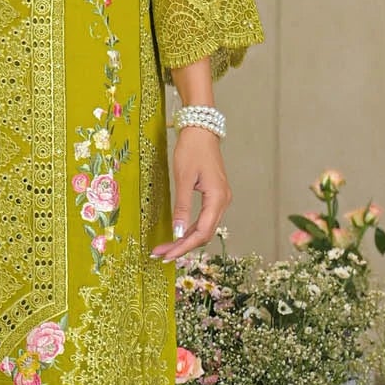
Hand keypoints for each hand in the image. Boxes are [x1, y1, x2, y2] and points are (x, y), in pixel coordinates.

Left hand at [150, 128, 231, 262]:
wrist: (201, 130)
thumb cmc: (192, 149)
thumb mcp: (183, 178)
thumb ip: (182, 207)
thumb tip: (178, 232)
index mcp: (218, 198)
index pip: (201, 233)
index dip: (183, 247)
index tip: (166, 255)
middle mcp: (223, 202)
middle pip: (204, 234)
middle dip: (182, 247)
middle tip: (161, 255)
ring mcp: (221, 199)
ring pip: (205, 228)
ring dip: (186, 240)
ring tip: (166, 248)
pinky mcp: (215, 195)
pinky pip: (205, 219)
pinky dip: (191, 229)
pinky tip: (178, 234)